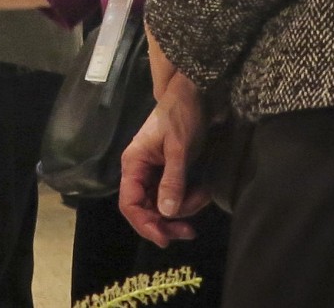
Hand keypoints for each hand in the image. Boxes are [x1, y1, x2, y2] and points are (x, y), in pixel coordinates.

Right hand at [118, 50, 212, 246]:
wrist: (194, 94)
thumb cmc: (182, 115)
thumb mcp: (179, 148)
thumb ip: (173, 180)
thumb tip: (167, 212)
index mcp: (133, 164)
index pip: (130, 203)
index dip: (144, 224)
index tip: (164, 238)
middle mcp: (139, 171)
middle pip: (146, 209)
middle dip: (168, 221)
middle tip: (190, 232)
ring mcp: (154, 173)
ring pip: (164, 206)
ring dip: (186, 207)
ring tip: (204, 194)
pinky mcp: (169, 173)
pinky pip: (176, 196)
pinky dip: (191, 199)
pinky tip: (203, 190)